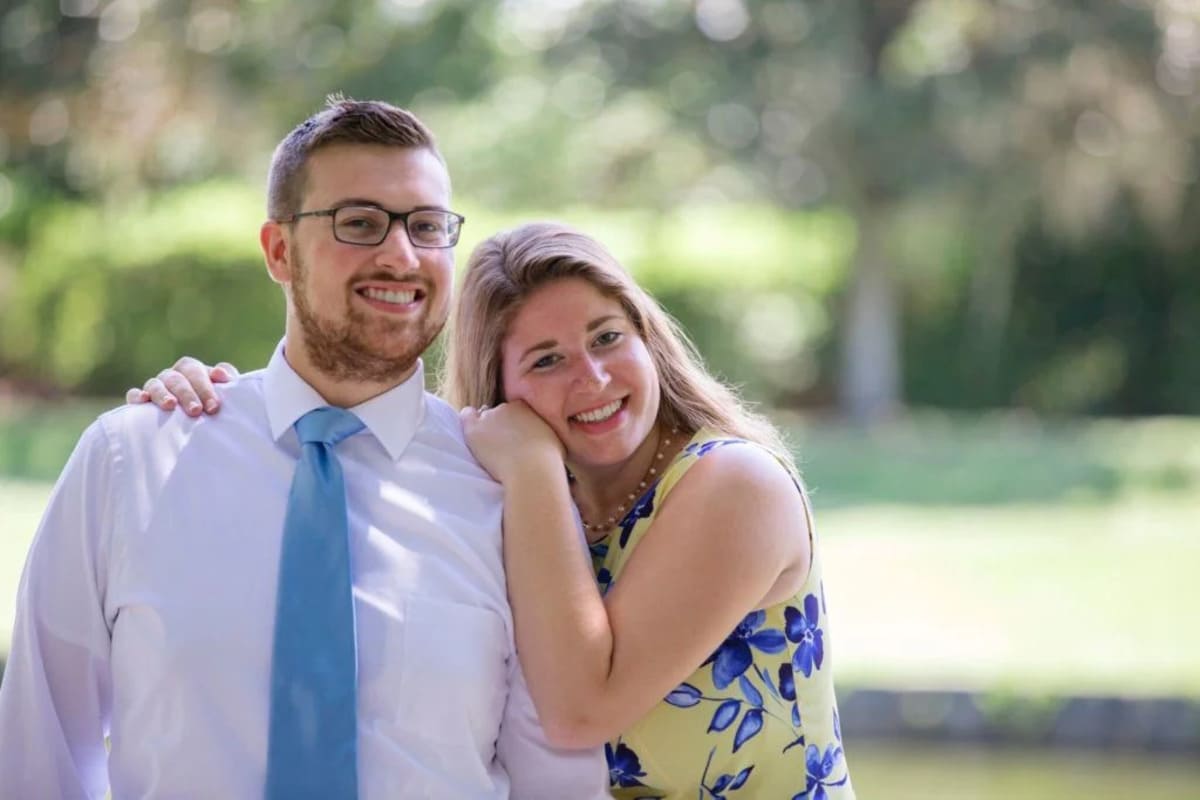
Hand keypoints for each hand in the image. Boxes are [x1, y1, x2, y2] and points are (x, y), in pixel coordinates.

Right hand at [124, 357, 239, 416]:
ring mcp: (155, 387)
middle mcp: (172, 376)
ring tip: (170, 405)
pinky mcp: (141, 400)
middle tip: (197, 411)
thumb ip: (229, 384)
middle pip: (177, 378)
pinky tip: (142, 401)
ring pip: (155, 384)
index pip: (195, 370)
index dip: (205, 385)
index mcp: (192, 371)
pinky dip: (137, 396)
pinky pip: (134, 394)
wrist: (195, 429)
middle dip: (187, 394)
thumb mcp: (224, 396)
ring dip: (162, 393)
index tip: (214, 406)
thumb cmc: (213, 409)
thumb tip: (224, 375)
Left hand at [460, 400, 564, 484]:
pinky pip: (466, 415)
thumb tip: (543, 438)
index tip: (517, 438)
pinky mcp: (475, 429)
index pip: (515, 410)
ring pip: (483, 417)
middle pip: (499, 414)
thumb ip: (545, 432)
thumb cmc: (547, 461)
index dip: (515, 424)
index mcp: (527, 408)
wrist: (532, 471)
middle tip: (505, 447)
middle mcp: (508, 407)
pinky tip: (473, 436)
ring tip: (491, 449)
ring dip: (486, 430)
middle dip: (501, 427)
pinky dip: (468, 422)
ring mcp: (490, 416)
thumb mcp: (555, 439)